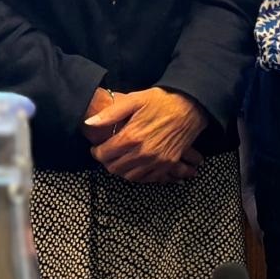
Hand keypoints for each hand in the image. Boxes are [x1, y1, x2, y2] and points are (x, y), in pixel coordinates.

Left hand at [83, 87, 207, 183]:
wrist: (190, 107)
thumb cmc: (160, 101)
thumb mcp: (133, 100)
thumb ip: (110, 114)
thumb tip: (90, 123)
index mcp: (132, 137)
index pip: (105, 154)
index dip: (96, 152)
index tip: (95, 148)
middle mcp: (144, 152)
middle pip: (116, 168)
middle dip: (106, 162)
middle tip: (105, 154)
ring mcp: (158, 161)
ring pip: (131, 176)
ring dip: (121, 170)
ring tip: (118, 159)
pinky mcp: (169, 164)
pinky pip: (149, 178)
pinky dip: (138, 175)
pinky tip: (134, 166)